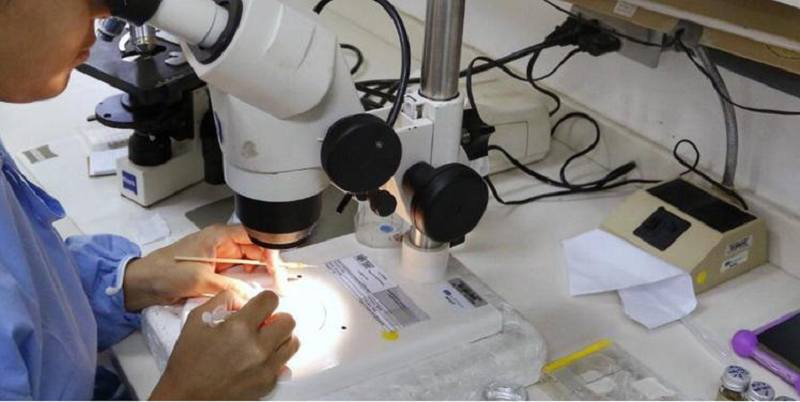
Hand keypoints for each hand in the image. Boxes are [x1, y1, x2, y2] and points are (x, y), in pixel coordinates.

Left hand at [123, 224, 268, 311]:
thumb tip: (251, 296)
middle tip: (278, 285)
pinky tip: (252, 293)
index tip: (276, 271)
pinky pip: (238, 275)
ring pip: (249, 263)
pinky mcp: (215, 272)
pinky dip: (247, 282)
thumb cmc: (166, 273)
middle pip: (255, 250)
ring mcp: (219, 258)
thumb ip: (228, 286)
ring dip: (259, 275)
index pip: (255, 237)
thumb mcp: (199, 279)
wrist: (142, 283)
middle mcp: (223, 244)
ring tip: (269, 290)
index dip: (270, 252)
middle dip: (268, 265)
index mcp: (220, 236)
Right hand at [150, 291, 299, 399]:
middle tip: (264, 323)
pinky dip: (275, 358)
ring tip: (264, 340)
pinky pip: (284, 364)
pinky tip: (259, 358)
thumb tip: (242, 299)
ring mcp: (265, 368)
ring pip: (292, 343)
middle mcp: (256, 348)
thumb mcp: (196, 321)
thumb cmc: (188, 364)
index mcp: (239, 328)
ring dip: (280, 337)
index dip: (265, 299)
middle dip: (276, 317)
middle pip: (288, 321)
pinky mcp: (267, 384)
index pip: (270, 300)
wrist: (186, 398)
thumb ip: (222, 301)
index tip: (261, 305)